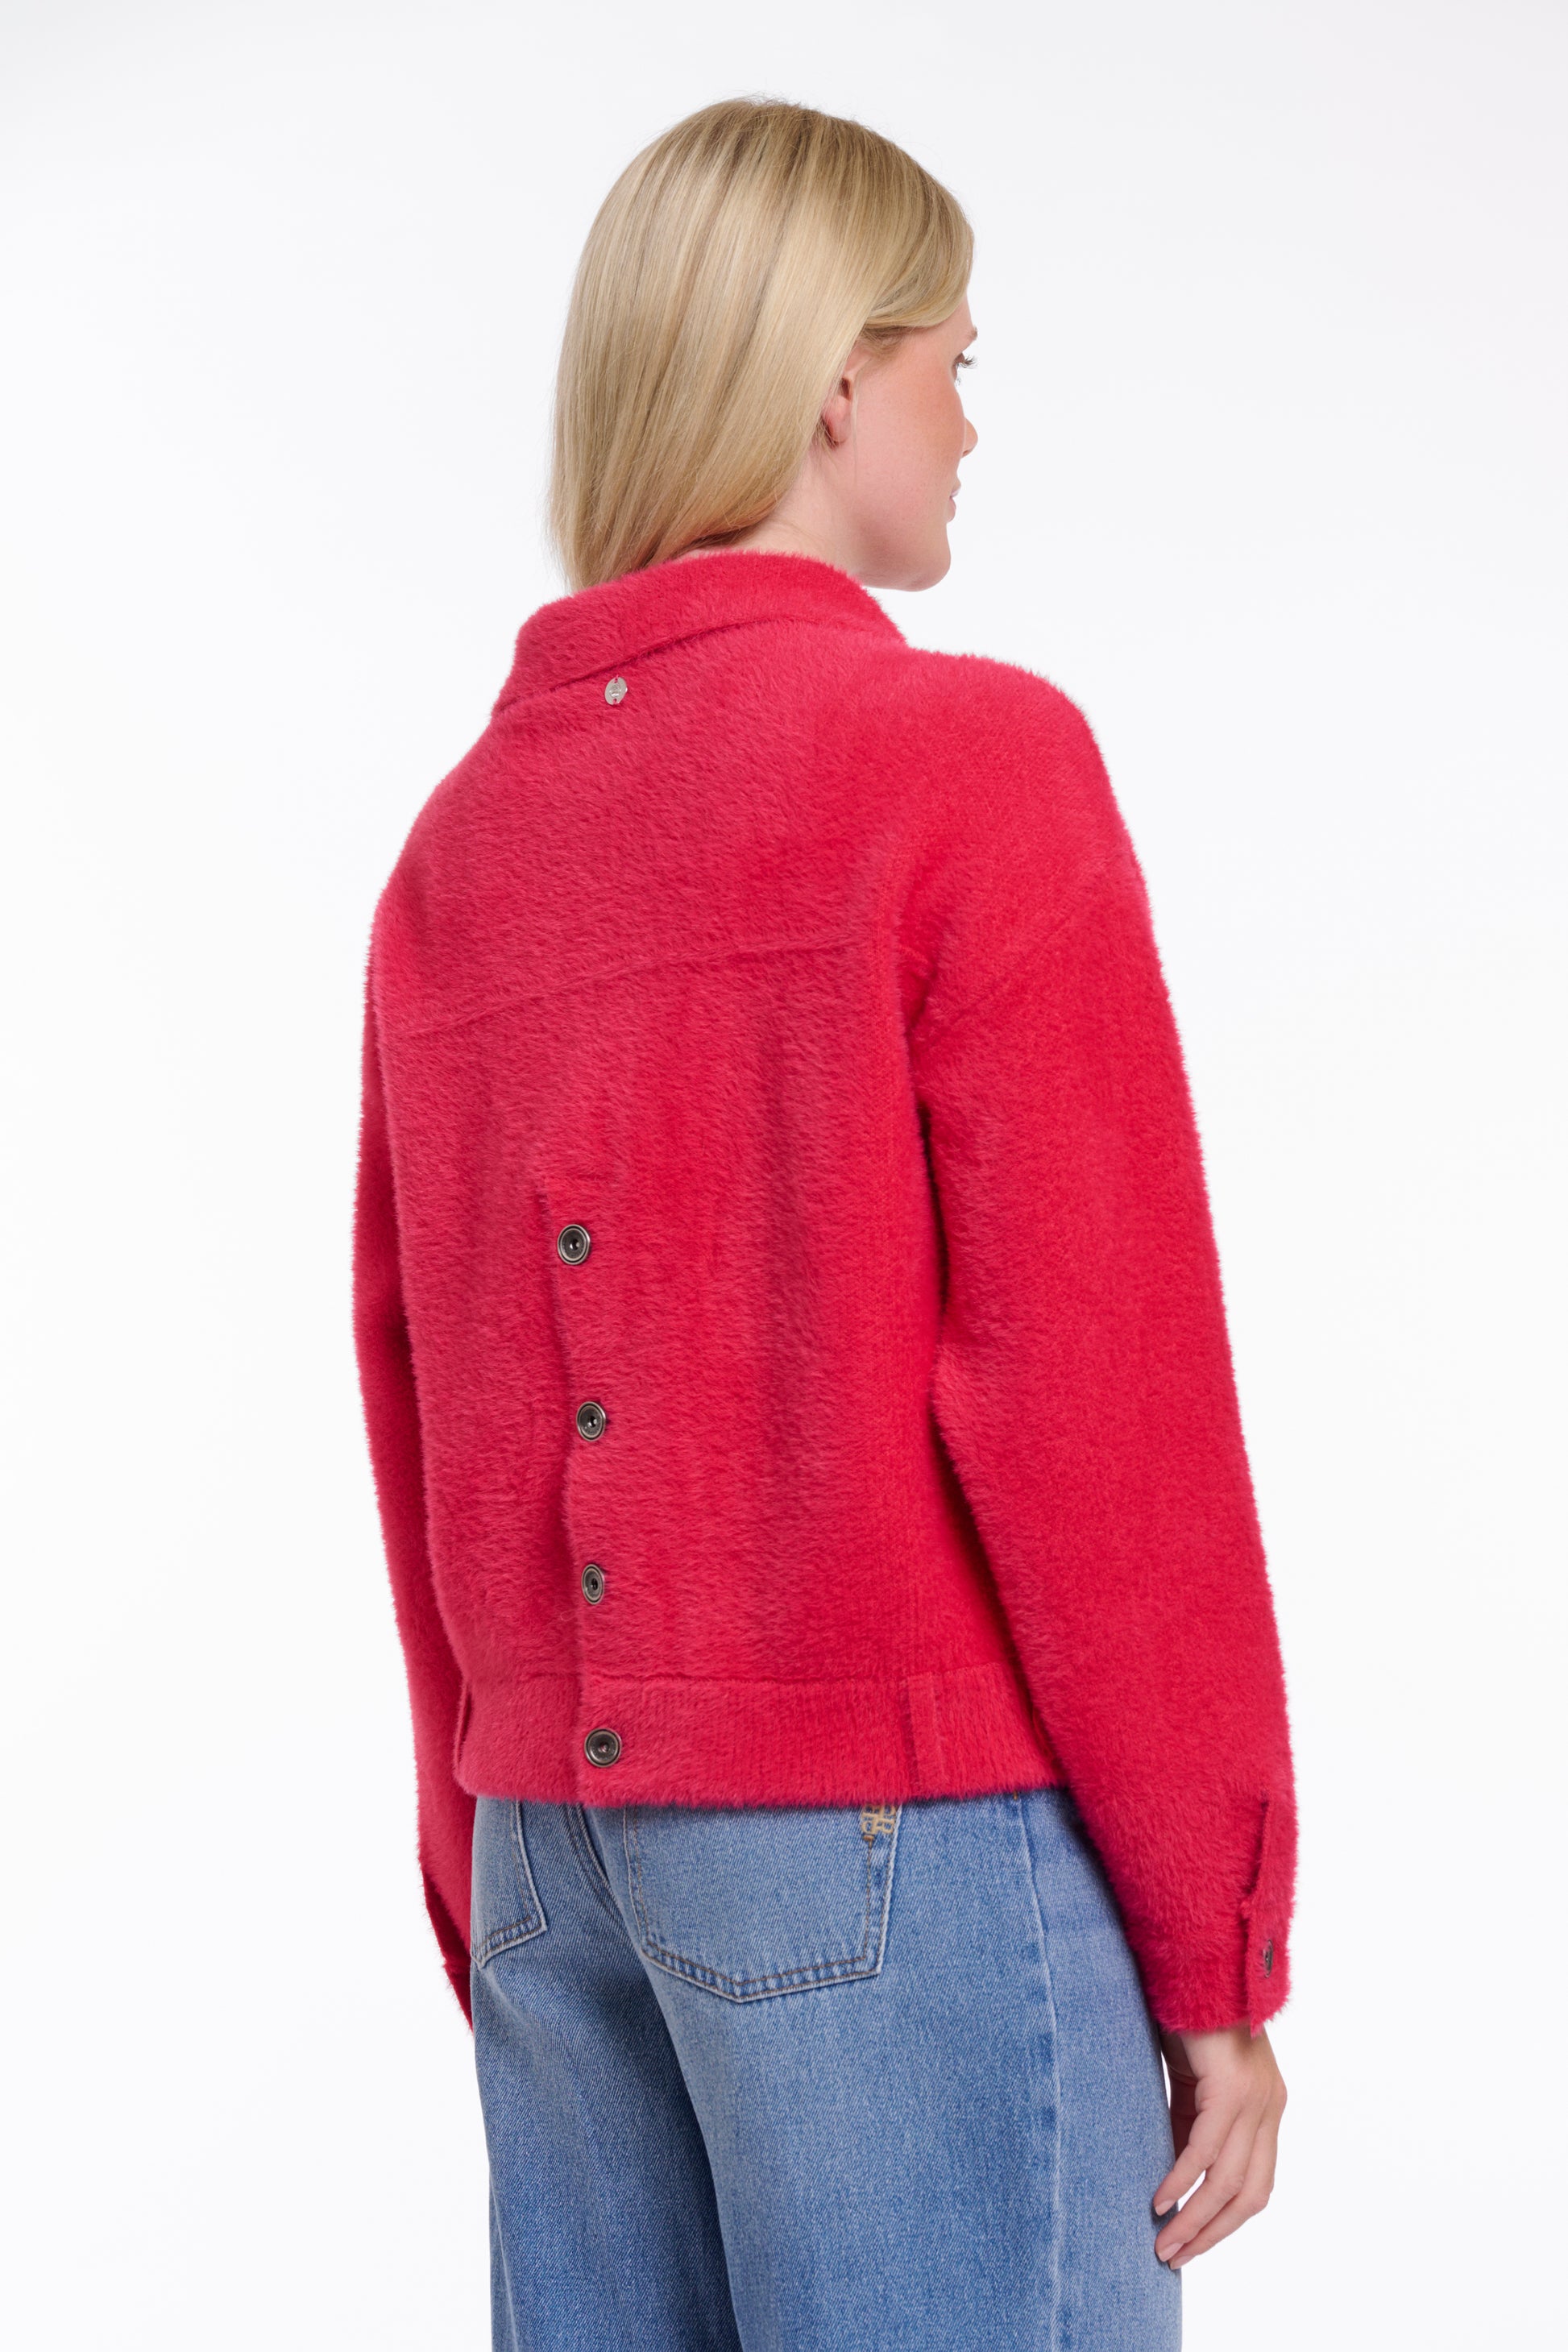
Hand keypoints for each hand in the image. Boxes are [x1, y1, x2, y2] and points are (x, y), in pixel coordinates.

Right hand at [1153, 2022, 1285, 2266]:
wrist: (1193, 1958)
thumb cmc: (1187, 2016)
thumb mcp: (1191, 2082)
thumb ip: (1191, 2125)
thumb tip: (1177, 2177)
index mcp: (1265, 2106)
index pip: (1254, 2184)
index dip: (1223, 2221)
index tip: (1189, 2244)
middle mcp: (1268, 2105)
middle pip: (1250, 2194)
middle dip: (1211, 2233)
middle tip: (1174, 2257)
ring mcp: (1255, 2096)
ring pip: (1230, 2180)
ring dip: (1195, 2218)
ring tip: (1164, 2242)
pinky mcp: (1231, 2085)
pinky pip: (1206, 2148)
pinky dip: (1182, 2179)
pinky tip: (1160, 2199)